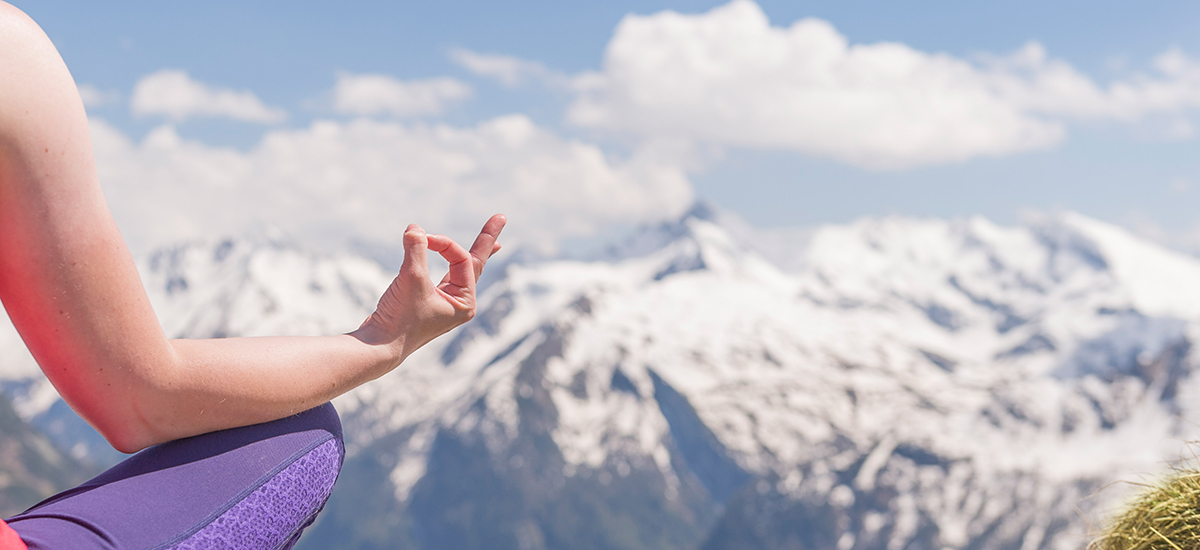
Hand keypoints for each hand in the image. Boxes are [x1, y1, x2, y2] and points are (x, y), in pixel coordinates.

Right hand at [357, 214, 506, 363]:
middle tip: (501, 217)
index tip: (421, 237)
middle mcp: (459, 304)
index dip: (443, 244)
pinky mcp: (426, 302)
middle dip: (486, 241)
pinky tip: (455, 261)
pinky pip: (444, 277)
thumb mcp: (412, 279)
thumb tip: (415, 228)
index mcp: (465, 303)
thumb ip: (416, 249)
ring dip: (472, 253)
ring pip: (461, 270)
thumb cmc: (399, 317)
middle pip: (475, 264)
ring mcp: (444, 304)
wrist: (378, 347)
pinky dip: (450, 264)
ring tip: (495, 243)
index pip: (461, 260)